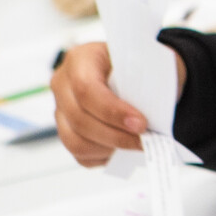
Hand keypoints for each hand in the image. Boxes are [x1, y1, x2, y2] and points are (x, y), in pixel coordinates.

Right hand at [51, 42, 184, 168]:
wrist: (136, 71)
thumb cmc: (141, 65)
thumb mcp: (148, 62)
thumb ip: (148, 80)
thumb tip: (154, 112)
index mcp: (80, 59)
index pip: (86, 90)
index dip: (113, 111)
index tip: (141, 124)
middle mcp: (63, 84)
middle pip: (80, 119)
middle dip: (116, 135)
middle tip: (145, 140)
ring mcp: (60, 109)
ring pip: (76, 141)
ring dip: (110, 148)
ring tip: (136, 145)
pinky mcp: (66, 130)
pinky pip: (79, 153)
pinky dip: (103, 156)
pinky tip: (123, 149)